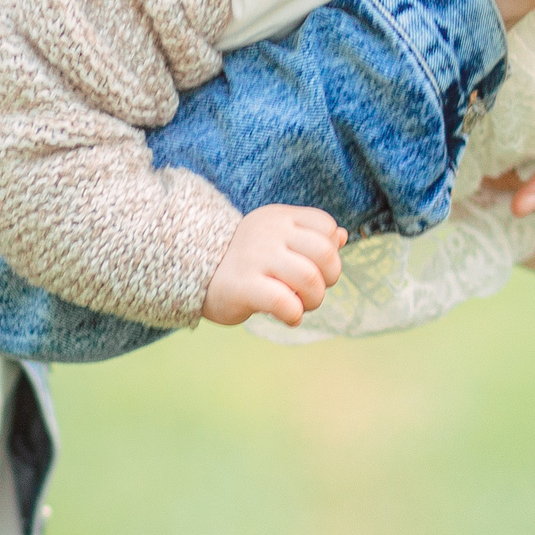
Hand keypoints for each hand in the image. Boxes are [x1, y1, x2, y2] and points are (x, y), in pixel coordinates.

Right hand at [203, 205, 347, 326]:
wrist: (191, 271)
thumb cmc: (244, 258)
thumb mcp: (276, 238)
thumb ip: (309, 237)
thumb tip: (342, 236)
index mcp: (279, 218)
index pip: (326, 227)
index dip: (331, 253)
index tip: (316, 268)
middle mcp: (269, 233)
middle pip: (325, 253)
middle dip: (330, 279)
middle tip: (312, 291)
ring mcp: (256, 258)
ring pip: (309, 278)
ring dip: (314, 300)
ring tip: (301, 306)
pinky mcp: (244, 286)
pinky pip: (285, 302)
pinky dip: (295, 315)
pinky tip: (288, 317)